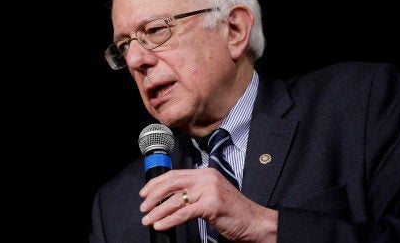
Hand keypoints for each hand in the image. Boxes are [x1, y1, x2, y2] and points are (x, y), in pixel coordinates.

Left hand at [139, 168, 277, 241]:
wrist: (256, 222)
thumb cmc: (234, 212)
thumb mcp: (212, 196)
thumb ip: (194, 192)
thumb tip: (169, 199)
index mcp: (205, 173)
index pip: (175, 174)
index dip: (156, 183)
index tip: (144, 193)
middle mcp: (207, 178)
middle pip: (171, 183)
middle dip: (153, 196)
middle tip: (143, 207)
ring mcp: (210, 190)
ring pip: (175, 200)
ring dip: (157, 212)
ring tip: (148, 219)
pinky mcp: (212, 205)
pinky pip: (184, 213)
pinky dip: (169, 220)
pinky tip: (161, 225)